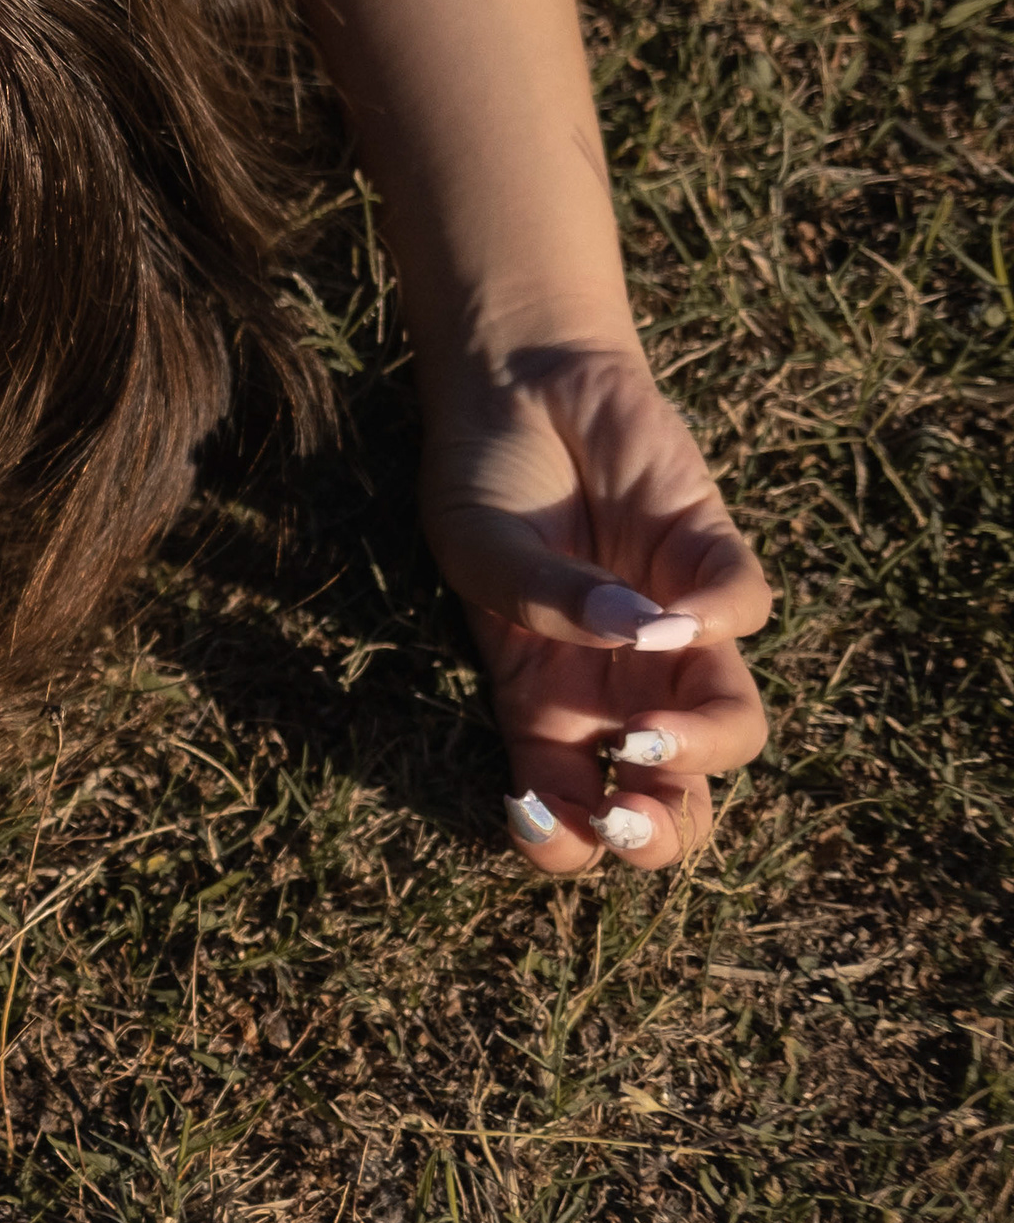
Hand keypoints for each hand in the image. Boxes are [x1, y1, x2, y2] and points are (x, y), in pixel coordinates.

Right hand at [418, 339, 773, 873]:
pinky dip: (717, 621)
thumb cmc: (483, 479)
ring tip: (648, 727)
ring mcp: (675, 631)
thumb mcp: (478, 548)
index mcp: (544, 703)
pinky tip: (667, 608)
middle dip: (660, 835)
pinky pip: (746, 613)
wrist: (520, 381)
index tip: (535, 806)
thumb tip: (638, 635)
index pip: (569, 813)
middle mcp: (618, 684)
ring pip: (735, 729)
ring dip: (698, 749)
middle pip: (671, 802)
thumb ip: (543, 599)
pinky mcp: (713, 561)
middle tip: (628, 812)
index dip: (560, 841)